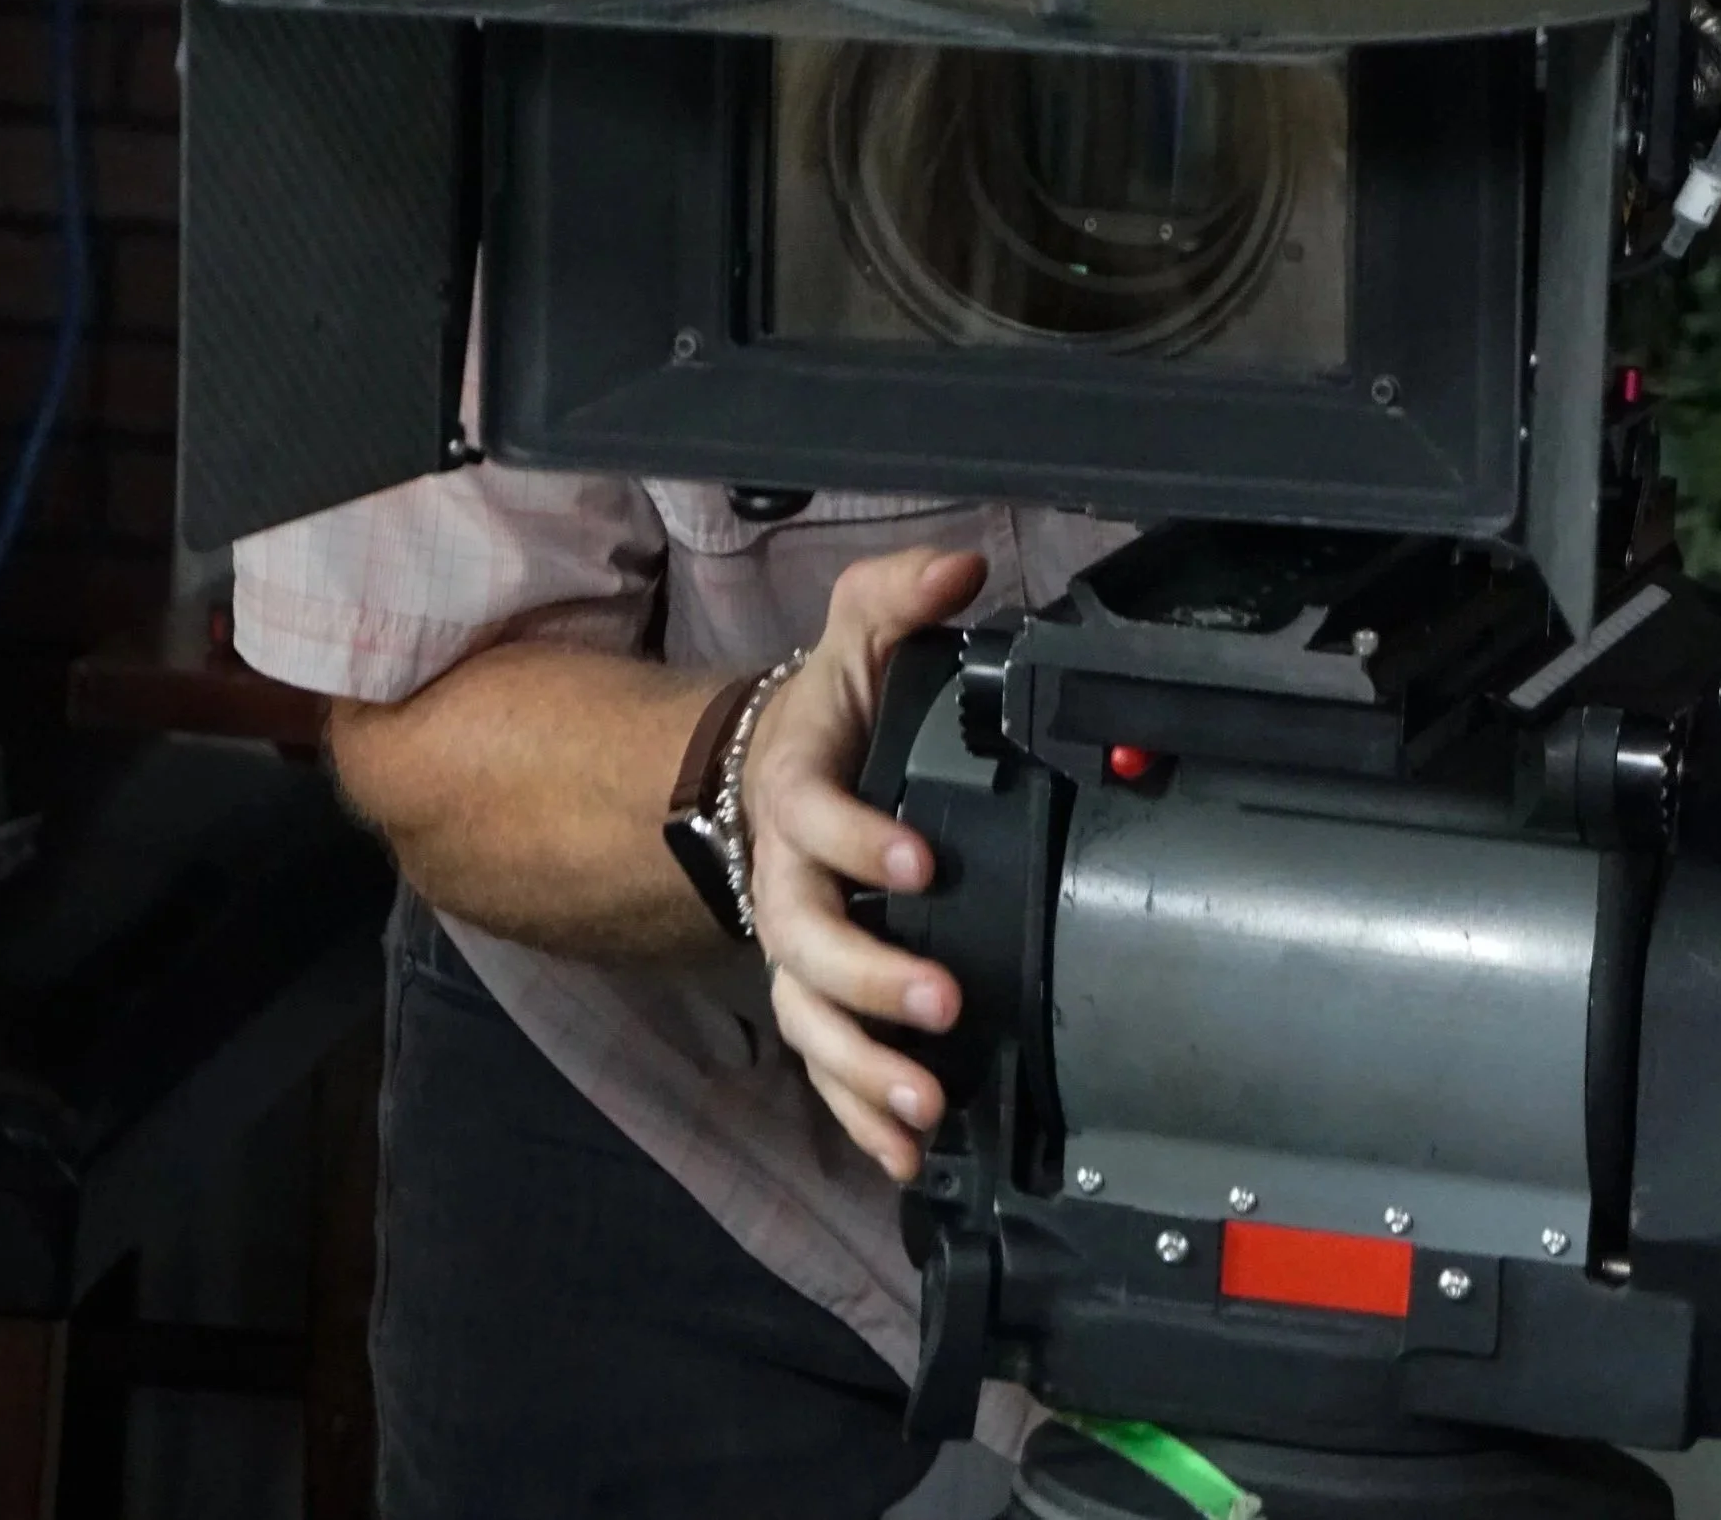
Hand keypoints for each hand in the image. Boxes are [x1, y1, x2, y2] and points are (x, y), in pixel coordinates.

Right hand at [739, 544, 986, 1180]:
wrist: (761, 779)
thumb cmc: (823, 714)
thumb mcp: (857, 640)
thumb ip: (899, 595)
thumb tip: (959, 568)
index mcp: (794, 792)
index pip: (818, 818)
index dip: (862, 843)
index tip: (921, 865)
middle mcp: (784, 881)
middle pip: (808, 942)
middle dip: (871, 979)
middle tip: (942, 1002)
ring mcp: (794, 950)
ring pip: (809, 1020)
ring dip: (863, 1069)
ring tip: (924, 1106)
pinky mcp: (811, 1000)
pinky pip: (823, 1069)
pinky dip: (856, 1115)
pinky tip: (902, 1153)